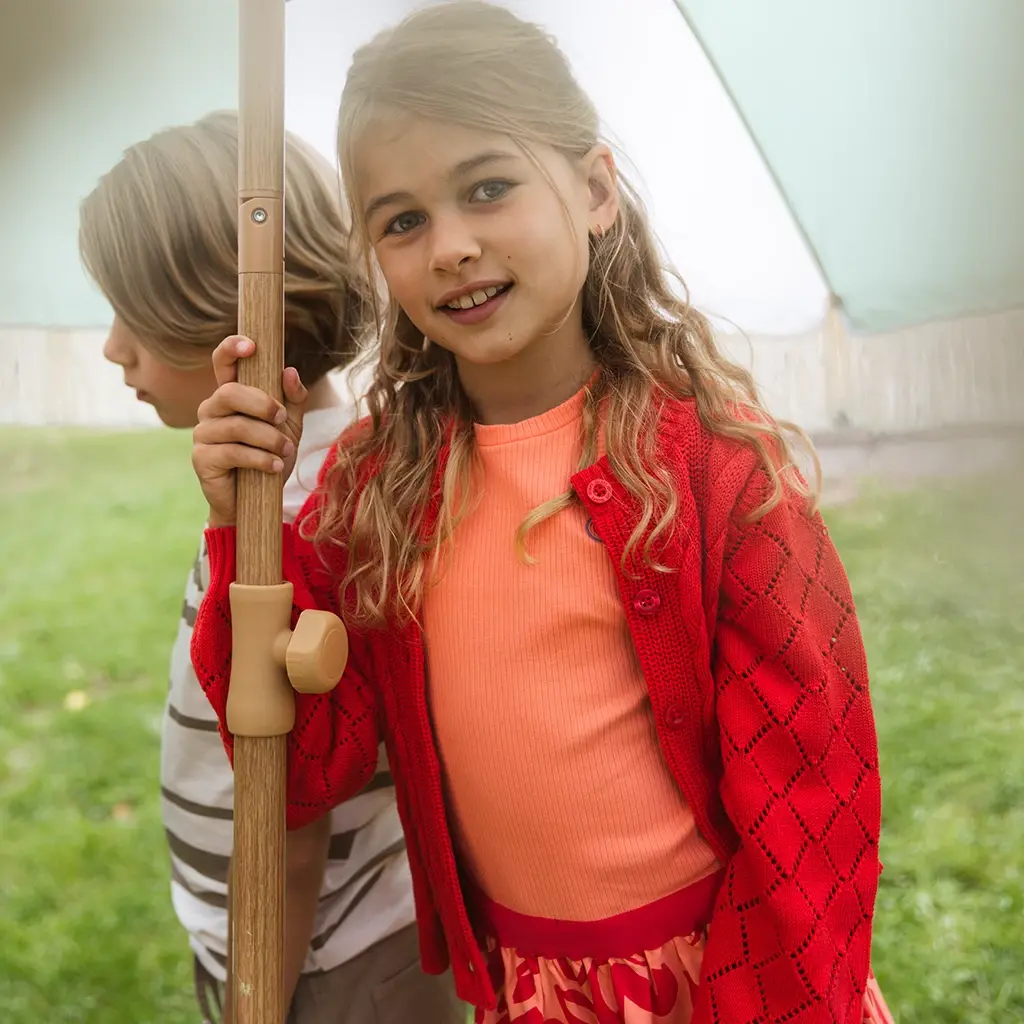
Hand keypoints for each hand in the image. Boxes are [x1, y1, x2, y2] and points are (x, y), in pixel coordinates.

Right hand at [191, 336, 306, 527]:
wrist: (258, 501)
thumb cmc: (270, 457)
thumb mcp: (289, 427)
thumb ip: (293, 399)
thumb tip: (290, 371)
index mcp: (231, 395)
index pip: (222, 363)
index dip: (231, 349)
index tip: (252, 345)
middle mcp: (211, 409)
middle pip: (229, 392)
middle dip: (262, 403)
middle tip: (283, 417)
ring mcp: (203, 434)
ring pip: (236, 426)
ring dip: (268, 438)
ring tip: (286, 450)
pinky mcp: (202, 459)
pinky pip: (232, 452)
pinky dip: (259, 458)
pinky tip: (274, 467)